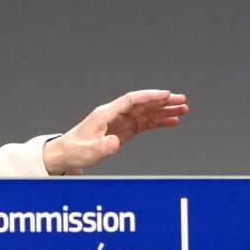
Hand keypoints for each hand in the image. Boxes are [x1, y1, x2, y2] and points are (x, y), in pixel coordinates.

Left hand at [43, 89, 187, 174]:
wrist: (65, 154)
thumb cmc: (74, 150)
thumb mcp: (87, 151)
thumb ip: (101, 146)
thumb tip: (115, 142)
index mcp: (106, 114)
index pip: (132, 100)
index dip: (149, 96)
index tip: (166, 95)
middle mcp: (115, 114)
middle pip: (143, 103)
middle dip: (163, 101)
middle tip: (182, 100)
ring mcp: (121, 122)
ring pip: (147, 112)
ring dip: (165, 110)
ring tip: (183, 109)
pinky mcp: (124, 131)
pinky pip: (145, 123)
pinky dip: (159, 121)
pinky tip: (171, 121)